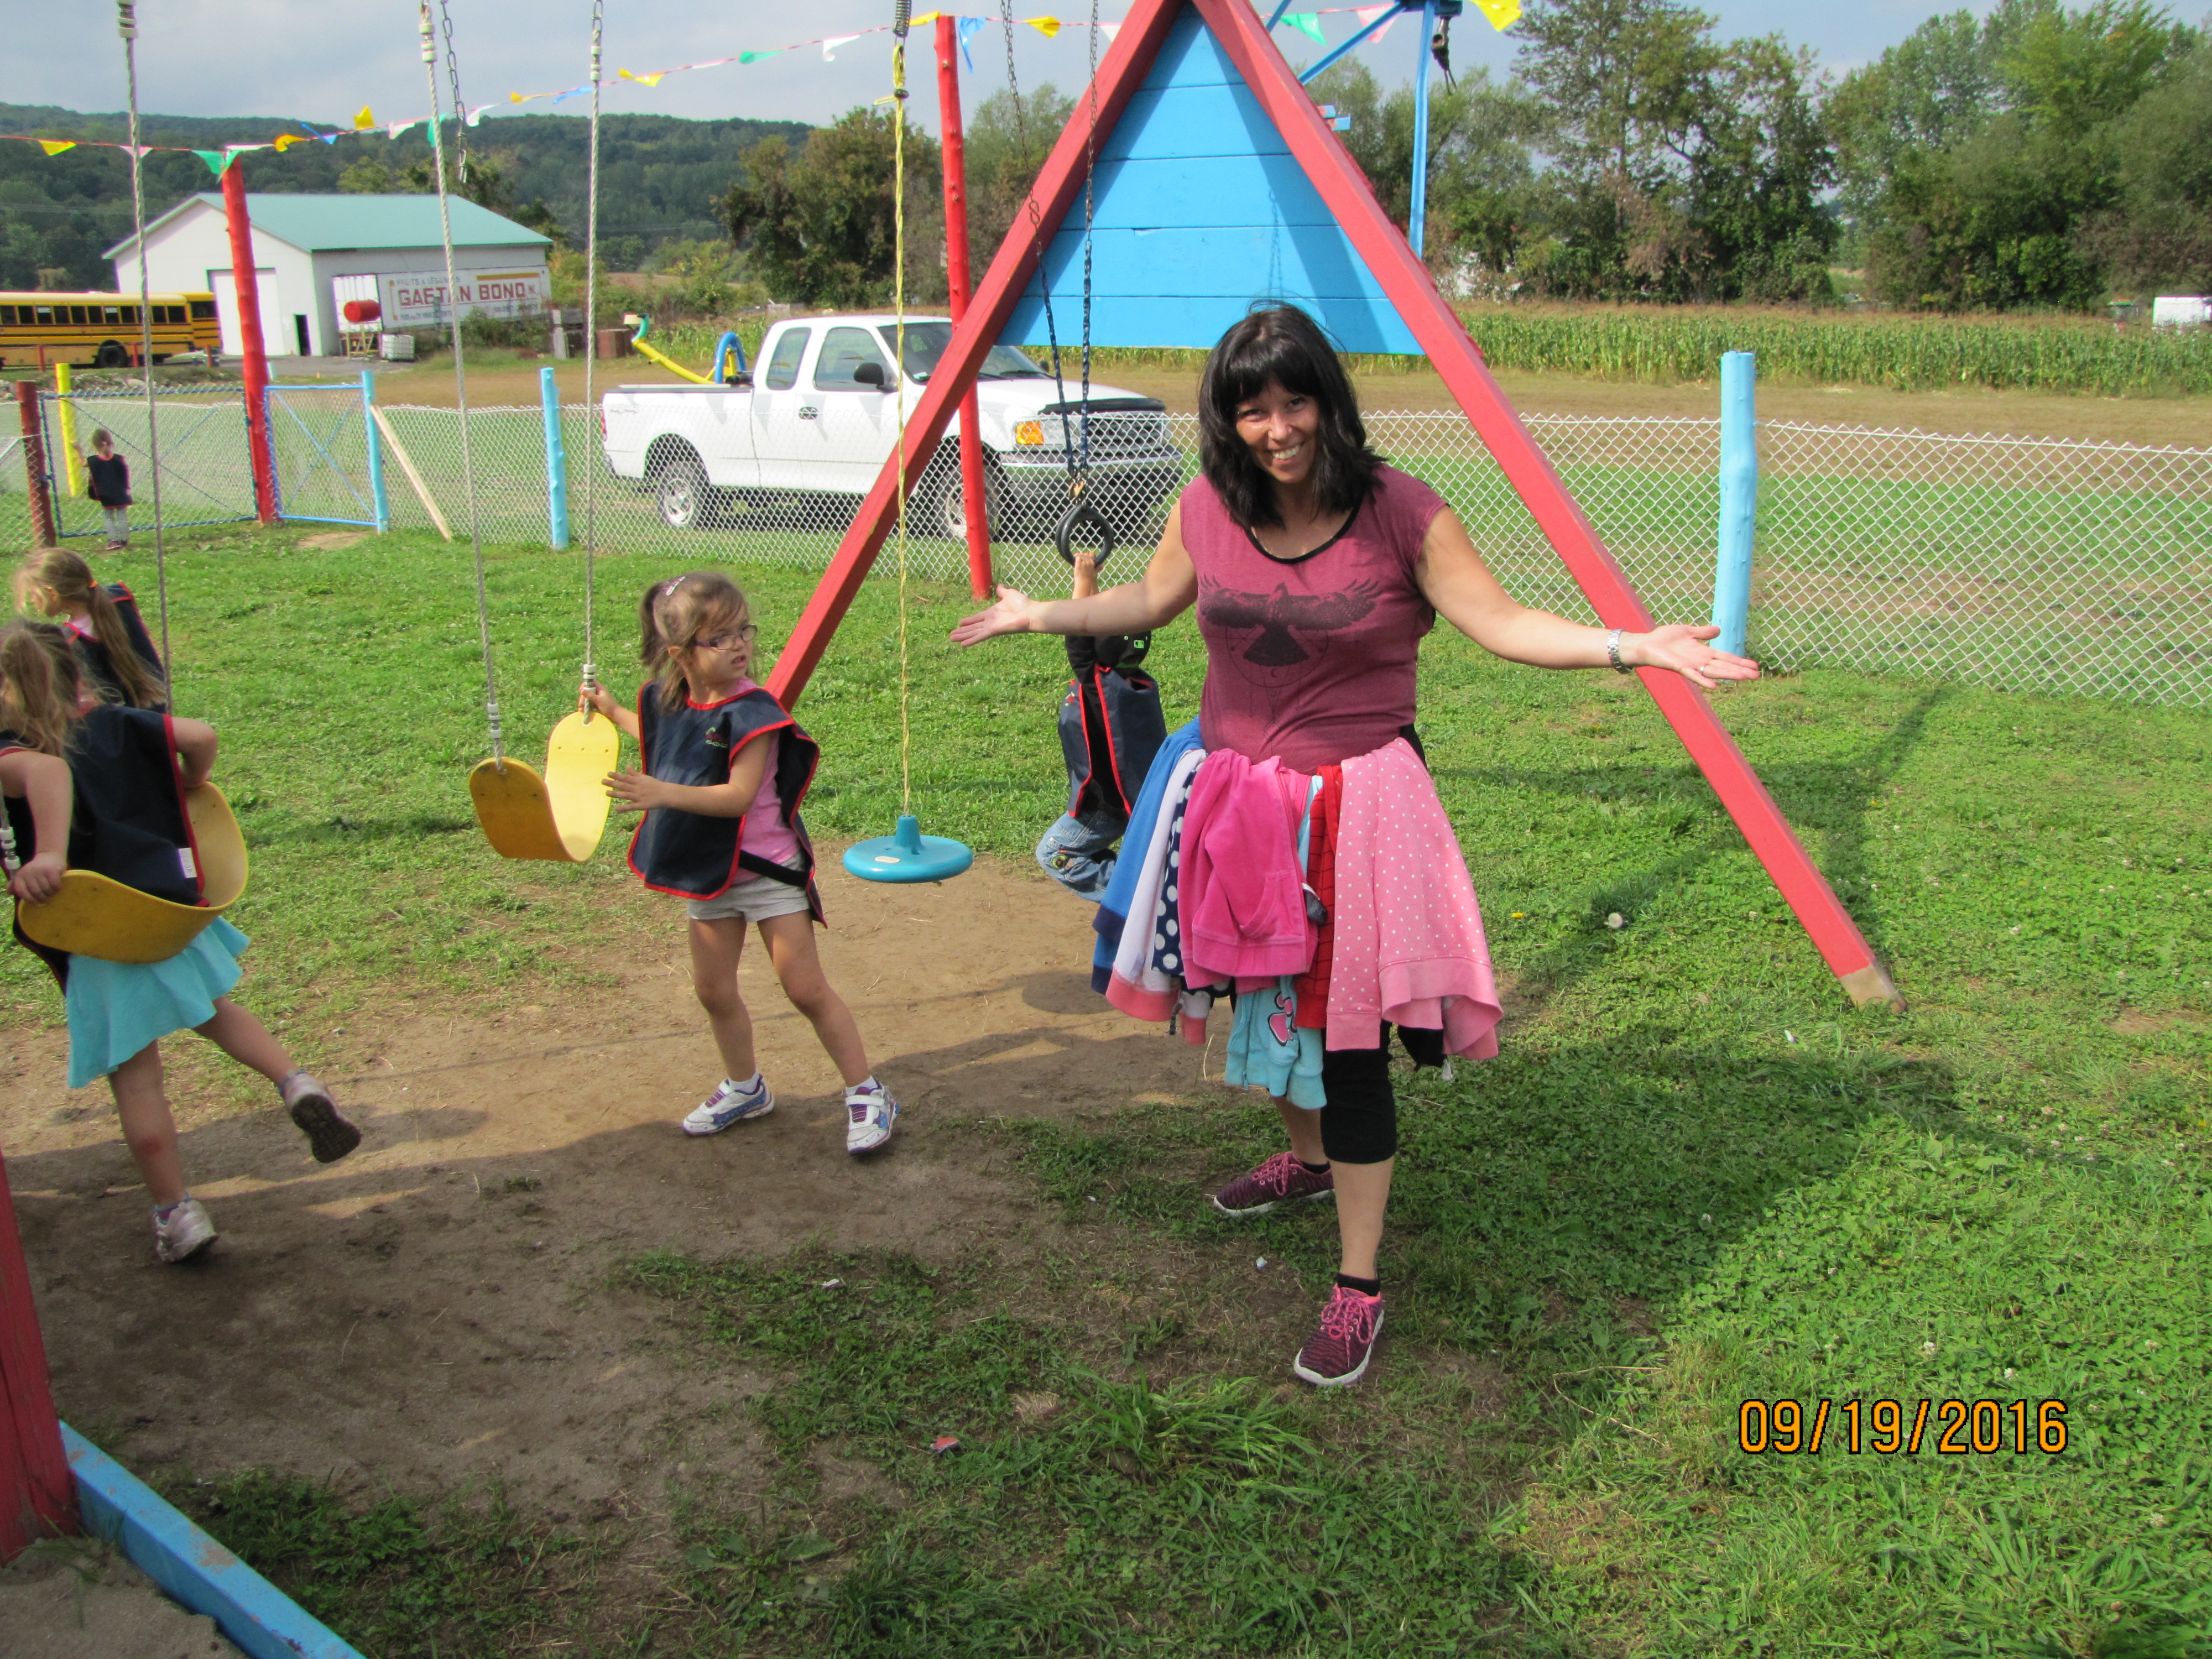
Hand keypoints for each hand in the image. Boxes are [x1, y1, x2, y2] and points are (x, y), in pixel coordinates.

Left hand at [9, 852, 63, 904]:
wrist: (50, 855)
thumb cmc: (37, 868)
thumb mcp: (24, 874)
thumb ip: (16, 884)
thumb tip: (9, 892)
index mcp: (20, 875)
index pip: (21, 891)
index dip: (29, 899)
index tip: (36, 903)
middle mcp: (29, 872)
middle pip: (35, 892)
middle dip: (42, 898)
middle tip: (46, 900)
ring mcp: (40, 871)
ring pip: (46, 889)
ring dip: (50, 894)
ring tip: (51, 893)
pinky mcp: (52, 870)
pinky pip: (55, 885)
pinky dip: (57, 889)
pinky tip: (57, 888)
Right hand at [578, 681, 620, 718]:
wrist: (615, 715)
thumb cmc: (609, 706)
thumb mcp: (599, 700)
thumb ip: (591, 695)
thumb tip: (582, 690)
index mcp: (600, 688)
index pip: (591, 682)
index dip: (585, 685)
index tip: (581, 691)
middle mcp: (598, 692)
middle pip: (587, 691)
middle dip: (583, 697)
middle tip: (581, 704)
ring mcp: (596, 698)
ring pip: (586, 698)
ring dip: (583, 703)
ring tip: (582, 709)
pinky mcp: (595, 704)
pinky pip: (588, 703)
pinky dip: (585, 706)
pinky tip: (582, 711)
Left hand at [602, 769, 670, 813]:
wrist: (666, 794)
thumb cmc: (655, 785)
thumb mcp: (645, 777)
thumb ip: (635, 773)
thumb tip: (627, 766)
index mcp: (638, 781)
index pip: (625, 777)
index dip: (616, 775)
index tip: (608, 773)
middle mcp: (637, 788)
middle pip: (623, 785)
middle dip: (612, 783)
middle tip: (602, 781)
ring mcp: (638, 797)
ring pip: (625, 795)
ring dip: (615, 794)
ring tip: (606, 793)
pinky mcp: (641, 805)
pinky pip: (631, 807)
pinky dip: (624, 808)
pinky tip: (616, 809)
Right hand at [949, 585, 1039, 646]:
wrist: (1030, 612)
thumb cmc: (1022, 604)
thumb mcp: (1009, 594)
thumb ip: (1003, 591)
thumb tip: (1000, 586)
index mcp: (992, 613)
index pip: (977, 618)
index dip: (968, 621)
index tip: (959, 622)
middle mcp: (990, 622)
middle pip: (973, 627)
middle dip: (962, 631)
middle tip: (951, 635)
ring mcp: (991, 628)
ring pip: (973, 633)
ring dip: (962, 636)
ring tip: (951, 639)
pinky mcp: (993, 631)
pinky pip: (980, 636)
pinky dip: (971, 641)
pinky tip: (962, 645)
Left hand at [1629, 624, 1759, 689]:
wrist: (1646, 643)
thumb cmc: (1664, 638)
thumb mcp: (1688, 631)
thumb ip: (1703, 632)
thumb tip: (1719, 630)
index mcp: (1703, 652)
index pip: (1725, 658)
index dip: (1739, 661)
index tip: (1754, 666)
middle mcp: (1699, 661)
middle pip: (1723, 666)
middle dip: (1739, 670)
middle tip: (1756, 676)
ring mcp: (1690, 665)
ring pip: (1713, 672)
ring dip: (1728, 675)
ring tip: (1744, 678)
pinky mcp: (1679, 667)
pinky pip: (1693, 675)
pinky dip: (1703, 680)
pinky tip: (1715, 686)